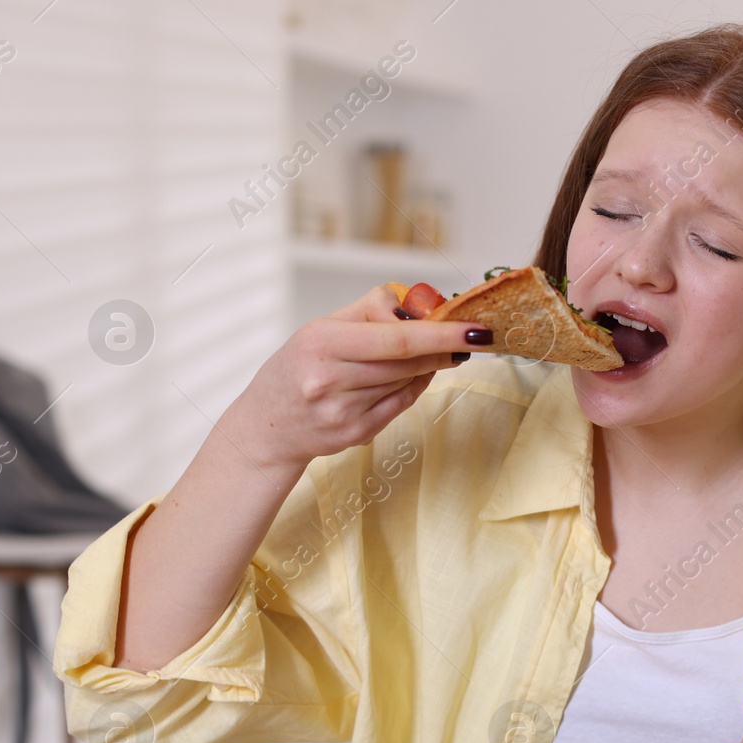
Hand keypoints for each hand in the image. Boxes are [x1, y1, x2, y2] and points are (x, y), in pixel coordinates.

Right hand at [222, 285, 490, 475]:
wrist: (268, 426)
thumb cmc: (298, 366)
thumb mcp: (323, 327)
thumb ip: (372, 311)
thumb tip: (421, 308)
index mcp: (322, 344)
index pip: (397, 339)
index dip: (442, 334)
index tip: (475, 329)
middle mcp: (331, 380)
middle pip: (409, 361)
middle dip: (445, 348)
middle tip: (469, 337)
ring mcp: (345, 412)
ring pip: (408, 381)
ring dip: (431, 364)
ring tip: (437, 352)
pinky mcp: (358, 434)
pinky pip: (403, 402)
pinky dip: (416, 384)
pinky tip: (417, 373)